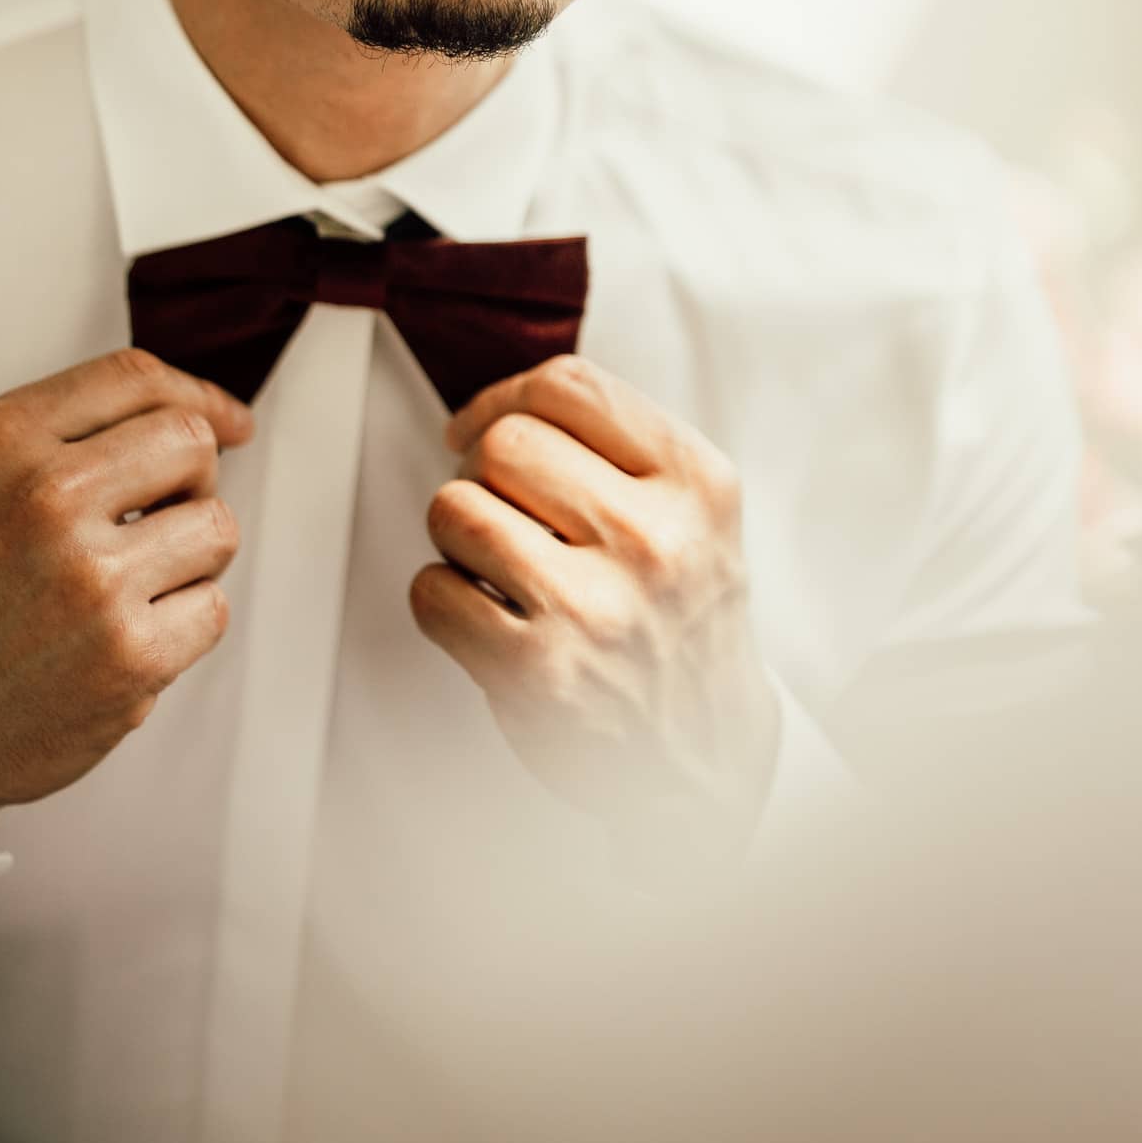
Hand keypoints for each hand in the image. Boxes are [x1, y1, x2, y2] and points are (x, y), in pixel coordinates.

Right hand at [0, 349, 251, 838]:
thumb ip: (45, 434)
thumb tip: (180, 403)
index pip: (132, 378)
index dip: (196, 395)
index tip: (231, 422)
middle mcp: (40, 496)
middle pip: (189, 442)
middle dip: (188, 483)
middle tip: (151, 525)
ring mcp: (87, 577)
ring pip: (216, 525)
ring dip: (188, 561)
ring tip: (127, 591)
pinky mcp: (128, 654)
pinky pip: (212, 609)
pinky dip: (182, 630)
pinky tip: (123, 643)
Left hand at [411, 356, 779, 859]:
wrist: (709, 755)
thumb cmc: (681, 621)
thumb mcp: (695, 514)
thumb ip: (619, 449)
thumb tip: (497, 408)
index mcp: (696, 483)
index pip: (568, 387)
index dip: (503, 398)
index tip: (478, 428)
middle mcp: (653, 539)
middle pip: (503, 444)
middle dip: (482, 475)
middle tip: (501, 515)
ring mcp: (595, 606)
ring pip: (455, 507)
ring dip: (458, 536)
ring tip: (496, 567)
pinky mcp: (538, 670)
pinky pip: (432, 590)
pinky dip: (442, 600)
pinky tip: (487, 617)